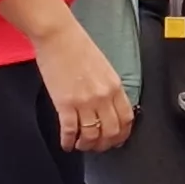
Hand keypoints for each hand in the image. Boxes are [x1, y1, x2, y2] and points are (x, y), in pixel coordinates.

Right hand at [38, 27, 133, 152]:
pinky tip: (66, 144)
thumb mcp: (103, 67)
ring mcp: (84, 101)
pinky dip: (68, 141)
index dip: (122, 134)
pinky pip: (70, 130)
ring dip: (87, 145)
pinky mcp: (65, 104)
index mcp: (115, 85)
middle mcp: (103, 96)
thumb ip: (109, 87)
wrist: (57, 36)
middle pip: (111, 131)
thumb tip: (108, 106)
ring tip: (81, 145)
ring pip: (91, 135)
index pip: (126, 118)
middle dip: (105, 144)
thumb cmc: (77, 46)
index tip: (116, 139)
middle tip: (98, 147)